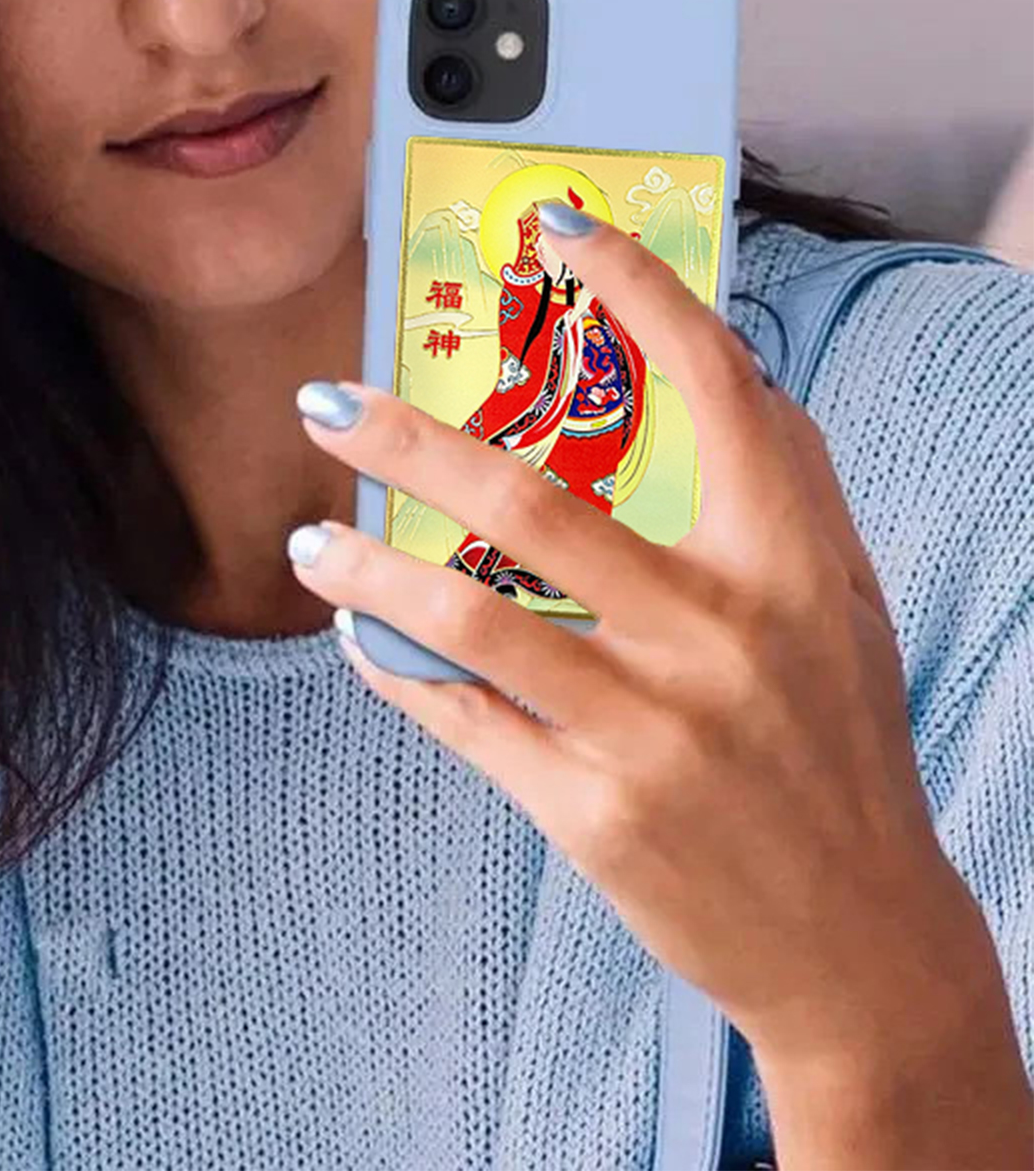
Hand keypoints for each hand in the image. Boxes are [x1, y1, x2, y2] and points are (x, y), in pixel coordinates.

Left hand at [287, 205, 1002, 1068]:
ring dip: (367, 570)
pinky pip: (465, 717)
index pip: (716, 388)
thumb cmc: (835, 748)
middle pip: (534, 500)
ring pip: (470, 617)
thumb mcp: (838, 611)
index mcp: (793, 566)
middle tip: (326, 403)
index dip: (638, 290)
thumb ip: (779, 491)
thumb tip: (710, 361)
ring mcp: (652, 731)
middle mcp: (721, 638)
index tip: (562, 226)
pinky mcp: (594, 812)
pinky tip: (359, 638)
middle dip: (409, 440)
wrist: (861, 944)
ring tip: (309, 545)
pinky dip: (398, 669)